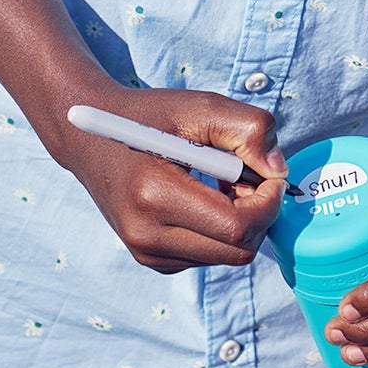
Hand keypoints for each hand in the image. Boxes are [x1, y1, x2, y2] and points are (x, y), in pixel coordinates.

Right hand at [55, 86, 288, 272]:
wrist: (89, 138)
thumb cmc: (148, 117)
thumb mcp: (200, 107)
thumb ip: (249, 129)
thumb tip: (279, 171)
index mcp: (154, 195)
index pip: (238, 227)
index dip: (268, 203)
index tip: (269, 175)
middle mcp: (147, 235)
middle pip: (239, 251)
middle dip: (259, 216)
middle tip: (251, 180)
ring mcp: (147, 253)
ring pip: (228, 257)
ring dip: (241, 224)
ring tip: (222, 186)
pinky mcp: (152, 260)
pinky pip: (209, 257)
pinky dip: (221, 232)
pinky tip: (206, 201)